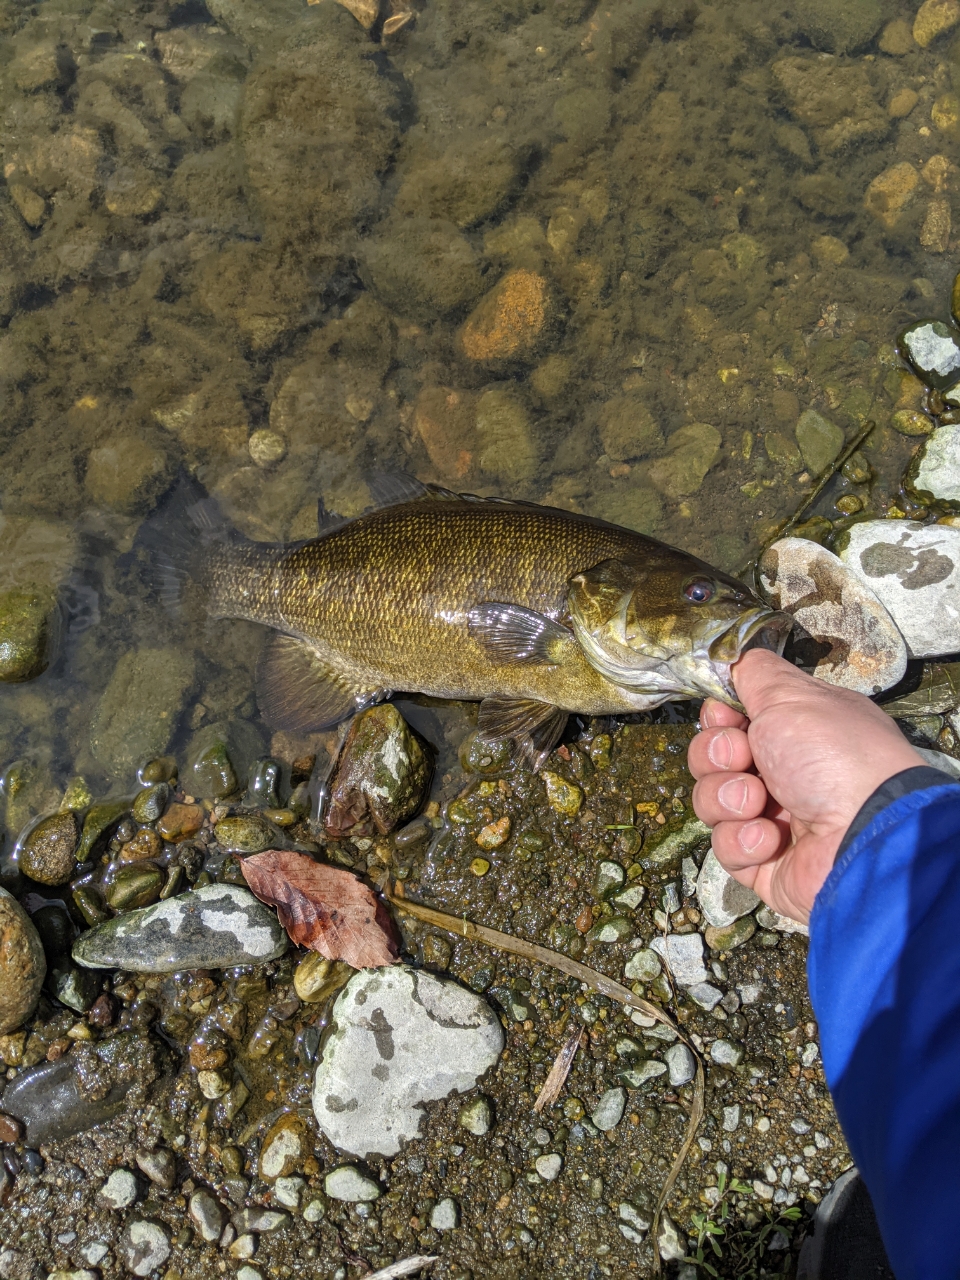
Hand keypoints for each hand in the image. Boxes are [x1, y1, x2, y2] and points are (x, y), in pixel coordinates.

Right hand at [688, 649, 924, 922]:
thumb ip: (754, 673)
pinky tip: (770, 837)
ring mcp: (773, 819)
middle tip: (743, 758)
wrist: (862, 837)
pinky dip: (743, 840)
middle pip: (713, 758)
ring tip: (759, 803)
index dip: (718, 718)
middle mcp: (785, 772)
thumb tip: (732, 657)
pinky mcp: (762, 863)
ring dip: (729, 798)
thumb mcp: (792, 695)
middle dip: (717, 755)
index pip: (732, 720)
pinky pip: (727, 847)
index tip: (725, 717)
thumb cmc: (833, 756)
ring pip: (712, 802)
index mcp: (796, 731)